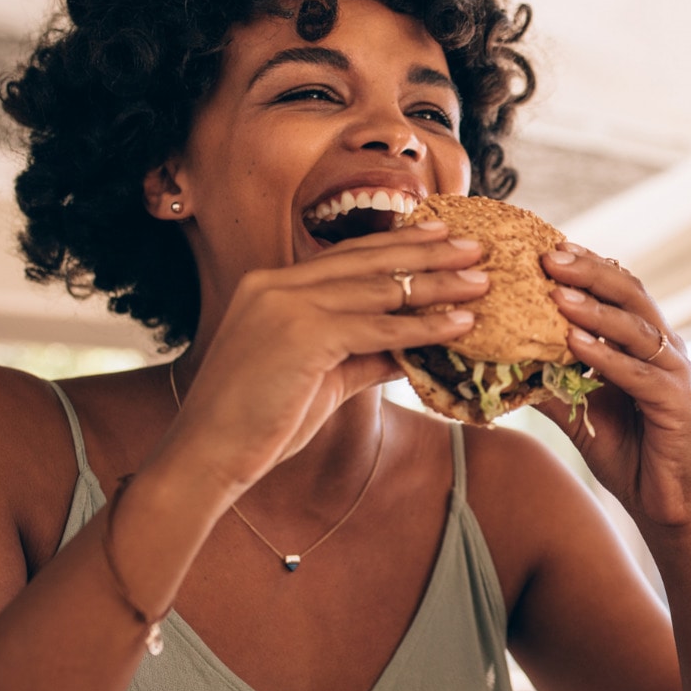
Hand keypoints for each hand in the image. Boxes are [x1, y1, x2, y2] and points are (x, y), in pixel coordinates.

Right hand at [166, 223, 489, 490]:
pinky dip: (424, 326)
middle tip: (475, 246)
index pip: (347, 256)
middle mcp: (276, 284)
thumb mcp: (321, 377)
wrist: (209, 455)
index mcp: (272, 285)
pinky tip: (459, 324)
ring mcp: (286, 305)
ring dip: (438, 285)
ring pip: (380, 289)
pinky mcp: (302, 334)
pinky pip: (379, 327)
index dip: (397, 244)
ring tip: (481, 283)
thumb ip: (364, 354)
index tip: (440, 236)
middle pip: (369, 260)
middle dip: (428, 252)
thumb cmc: (260, 422)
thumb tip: (412, 349)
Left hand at [537, 243, 690, 527]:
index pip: (619, 289)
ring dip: (594, 308)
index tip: (546, 247)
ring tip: (557, 291)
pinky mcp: (677, 403)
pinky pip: (638, 373)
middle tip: (549, 254)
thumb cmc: (628, 453)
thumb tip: (502, 360)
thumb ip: (552, 382)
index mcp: (646, 342)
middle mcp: (666, 349)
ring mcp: (676, 374)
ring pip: (635, 328)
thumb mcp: (580, 412)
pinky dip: (606, 356)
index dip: (586, 266)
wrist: (667, 506)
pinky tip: (575, 343)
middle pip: (630, 294)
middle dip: (589, 271)